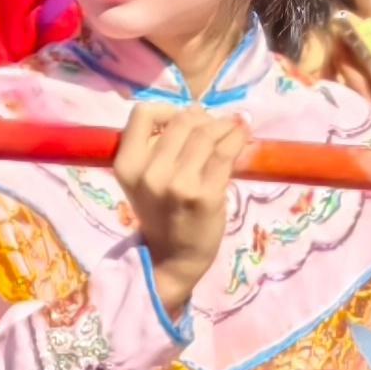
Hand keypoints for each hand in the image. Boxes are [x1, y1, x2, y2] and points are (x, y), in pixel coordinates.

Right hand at [110, 100, 247, 318]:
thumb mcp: (145, 179)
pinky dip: (238, 136)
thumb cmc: (162, 214)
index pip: (143, 114)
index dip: (167, 110)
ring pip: (206, 132)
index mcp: (127, 165)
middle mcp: (150, 172)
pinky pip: (226, 152)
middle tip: (215, 128)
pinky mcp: (206, 194)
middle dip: (203, 118)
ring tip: (232, 128)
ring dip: (224, 125)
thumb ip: (159, 147)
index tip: (183, 121)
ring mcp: (179, 184)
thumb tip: (198, 112)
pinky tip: (243, 133)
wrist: (172, 259)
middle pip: (182, 120)